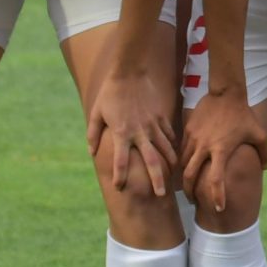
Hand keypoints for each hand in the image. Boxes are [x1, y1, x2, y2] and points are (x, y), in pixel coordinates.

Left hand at [89, 68, 180, 200]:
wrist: (131, 71)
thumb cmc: (110, 92)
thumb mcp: (96, 112)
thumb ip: (93, 134)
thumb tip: (90, 152)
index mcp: (121, 133)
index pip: (120, 161)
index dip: (120, 176)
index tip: (120, 188)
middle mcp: (139, 132)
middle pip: (151, 161)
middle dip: (156, 179)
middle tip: (160, 195)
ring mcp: (153, 125)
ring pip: (165, 149)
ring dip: (170, 165)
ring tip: (173, 177)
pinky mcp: (161, 117)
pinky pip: (169, 135)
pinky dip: (173, 146)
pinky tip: (175, 155)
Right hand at [175, 88, 262, 211]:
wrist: (226, 93)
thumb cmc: (243, 114)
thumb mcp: (258, 133)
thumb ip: (263, 152)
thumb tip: (264, 167)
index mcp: (221, 150)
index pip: (216, 179)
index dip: (217, 196)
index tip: (219, 209)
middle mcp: (204, 146)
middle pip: (190, 176)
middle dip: (190, 192)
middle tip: (193, 202)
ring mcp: (193, 138)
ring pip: (182, 164)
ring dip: (183, 178)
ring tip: (187, 187)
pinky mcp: (187, 130)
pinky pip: (181, 150)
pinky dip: (182, 161)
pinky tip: (185, 167)